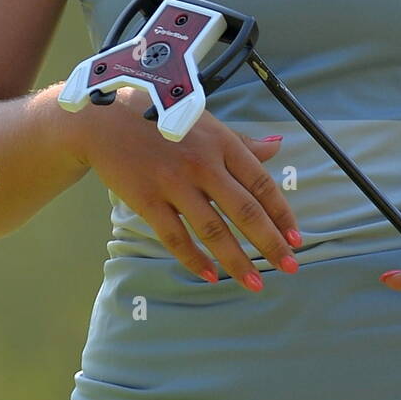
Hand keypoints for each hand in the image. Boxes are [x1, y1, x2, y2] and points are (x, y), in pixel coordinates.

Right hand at [63, 86, 300, 290]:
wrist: (103, 117)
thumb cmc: (160, 117)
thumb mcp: (206, 123)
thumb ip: (241, 142)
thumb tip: (278, 146)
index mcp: (221, 143)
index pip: (261, 184)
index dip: (282, 214)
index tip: (297, 239)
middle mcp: (202, 163)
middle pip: (245, 211)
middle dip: (271, 243)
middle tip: (290, 267)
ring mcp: (174, 183)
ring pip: (213, 230)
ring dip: (237, 260)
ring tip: (255, 283)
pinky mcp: (147, 199)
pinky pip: (175, 237)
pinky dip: (194, 259)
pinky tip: (211, 276)